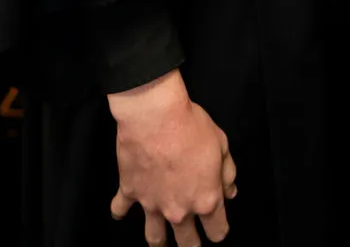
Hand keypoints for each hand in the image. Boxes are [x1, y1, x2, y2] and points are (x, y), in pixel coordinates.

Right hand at [109, 70, 235, 245]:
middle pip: (187, 242)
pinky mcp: (130, 192)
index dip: (219, 230)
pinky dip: (119, 211)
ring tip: (160, 243)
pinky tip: (120, 212)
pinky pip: (120, 209)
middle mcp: (179, 209)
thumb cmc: (191, 126)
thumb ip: (227, 172)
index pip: (217, 230)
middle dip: (191, 244)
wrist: (155, 116)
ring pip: (154, 237)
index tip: (218, 227)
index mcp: (205, 199)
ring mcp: (152, 204)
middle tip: (192, 242)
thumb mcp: (221, 144)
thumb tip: (229, 191)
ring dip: (159, 242)